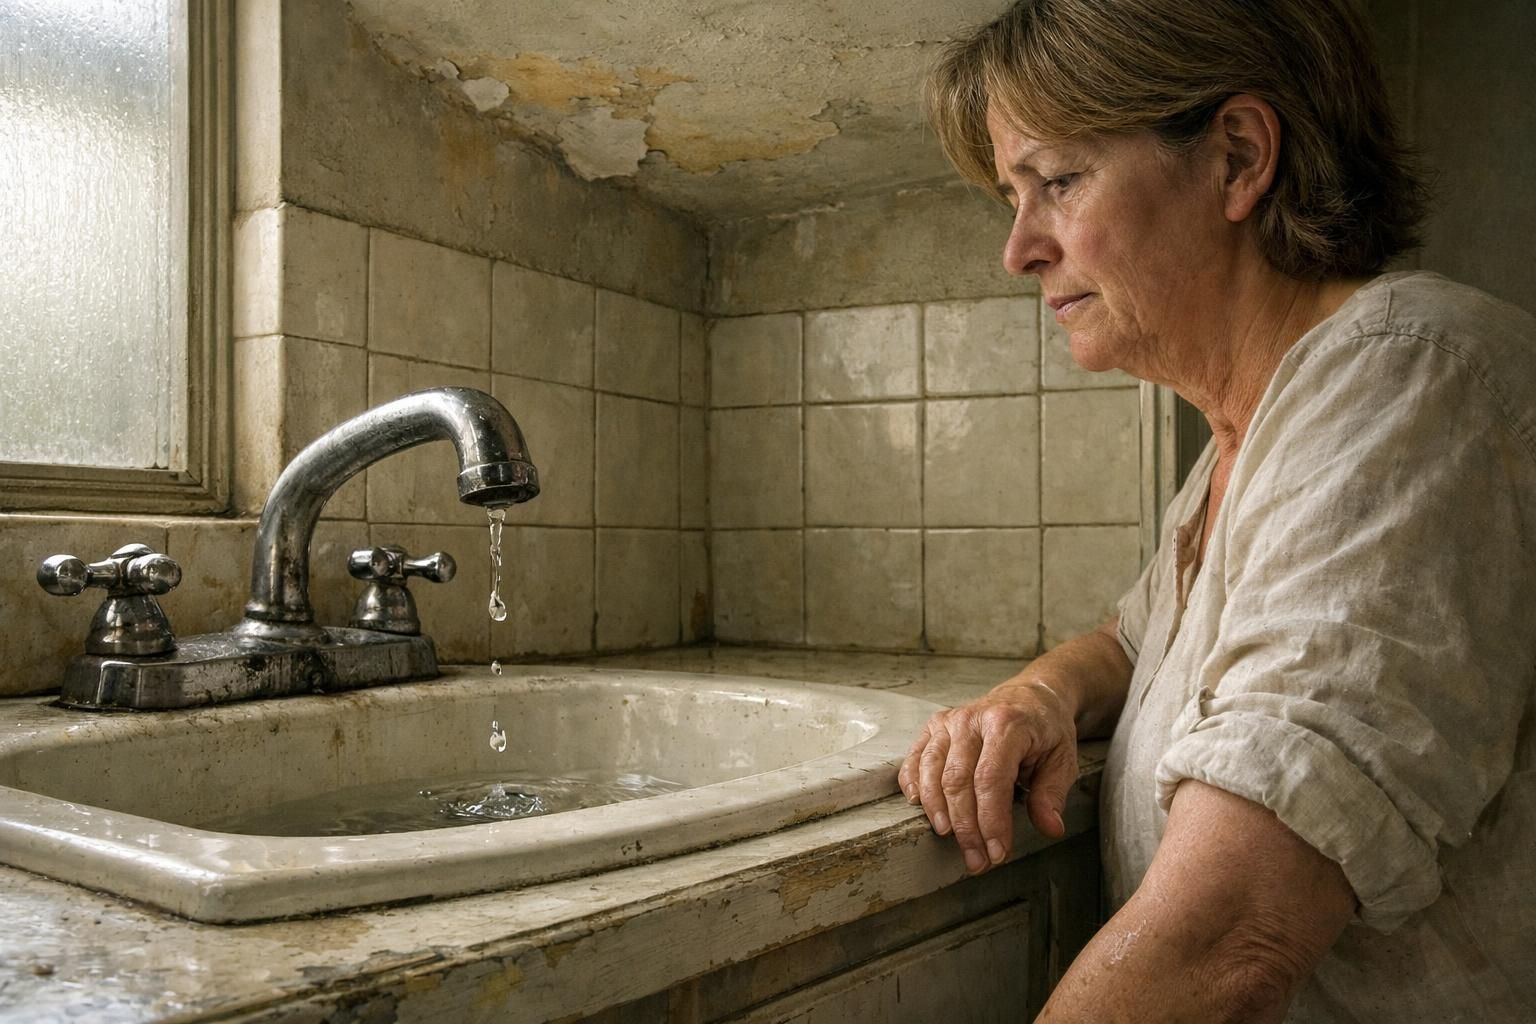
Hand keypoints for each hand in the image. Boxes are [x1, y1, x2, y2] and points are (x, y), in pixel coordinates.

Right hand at [897, 677, 1078, 874]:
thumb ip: (1053, 793)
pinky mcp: (935, 726)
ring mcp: (949, 721)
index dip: (991, 821)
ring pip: (932, 771)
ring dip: (937, 811)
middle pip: (958, 780)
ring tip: (950, 839)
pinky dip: (913, 784)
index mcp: (1007, 724)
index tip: (997, 852)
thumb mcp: (1063, 759)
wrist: (1029, 696)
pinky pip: (915, 757)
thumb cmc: (1045, 730)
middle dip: (966, 827)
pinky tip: (920, 807)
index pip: (991, 779)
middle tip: (977, 860)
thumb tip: (1050, 827)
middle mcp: (973, 719)